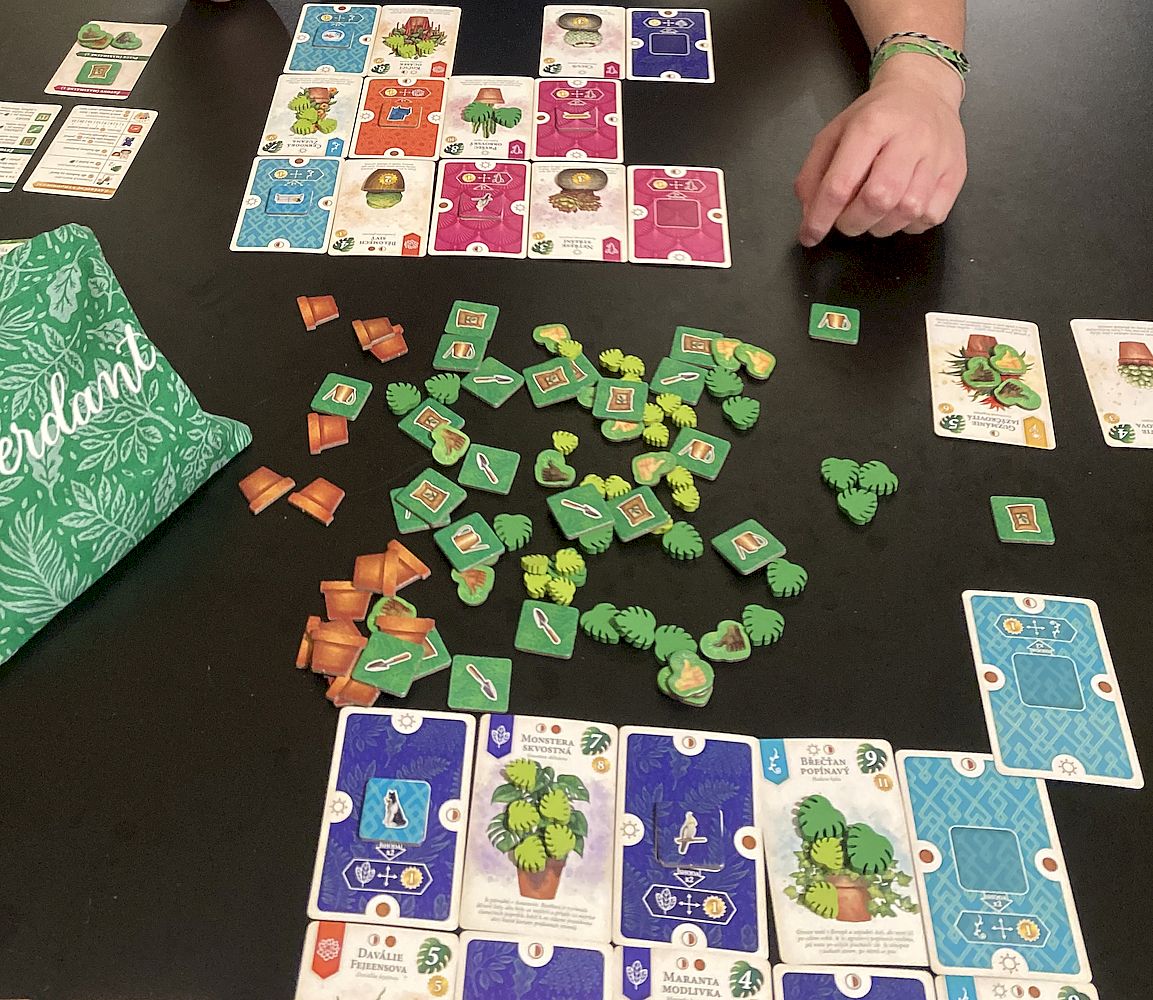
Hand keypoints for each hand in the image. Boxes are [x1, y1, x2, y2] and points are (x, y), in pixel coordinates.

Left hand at [794, 54, 966, 243]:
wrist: (925, 90)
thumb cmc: (876, 116)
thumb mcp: (835, 133)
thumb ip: (814, 173)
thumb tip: (810, 214)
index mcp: (871, 125)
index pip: (841, 182)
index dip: (821, 217)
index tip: (810, 235)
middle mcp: (909, 138)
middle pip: (879, 199)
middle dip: (853, 222)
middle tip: (846, 221)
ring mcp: (938, 156)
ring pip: (908, 211)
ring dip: (881, 226)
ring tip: (872, 214)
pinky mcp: (957, 172)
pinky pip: (932, 215)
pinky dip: (910, 224)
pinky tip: (899, 211)